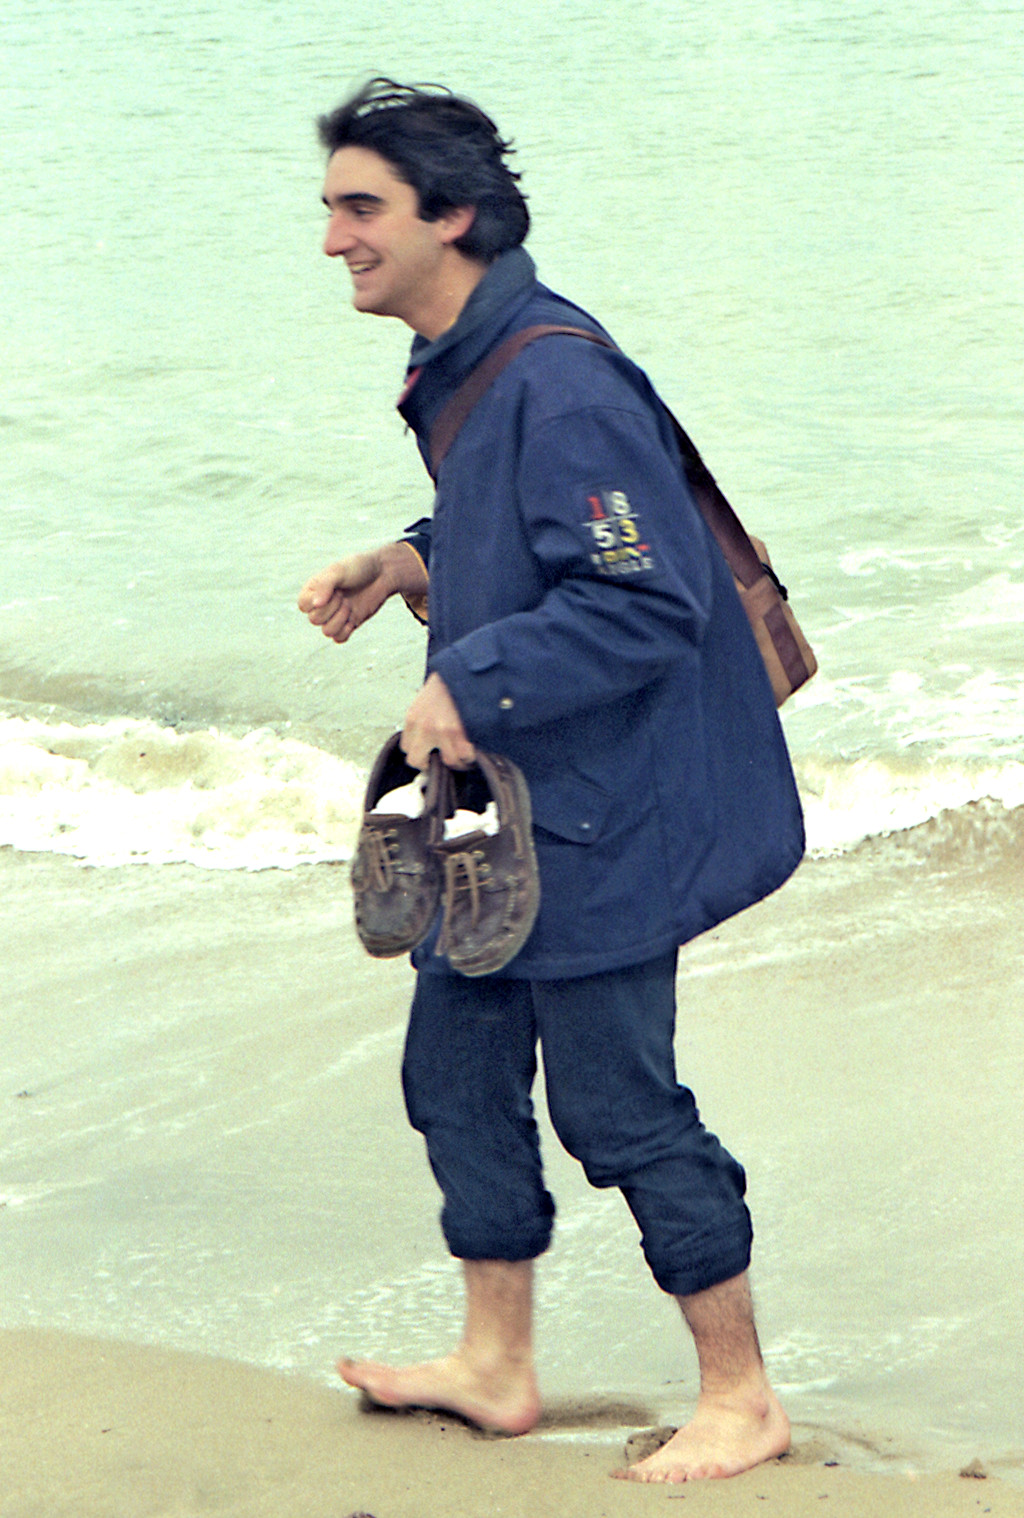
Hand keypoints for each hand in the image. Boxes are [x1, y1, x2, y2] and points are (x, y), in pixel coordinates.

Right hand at [298, 543, 426, 643]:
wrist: (383, 574)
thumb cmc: (359, 568)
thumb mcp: (339, 571)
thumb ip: (325, 585)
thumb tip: (316, 605)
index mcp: (314, 590)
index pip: (303, 606)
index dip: (317, 602)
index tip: (334, 590)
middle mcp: (322, 604)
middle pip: (314, 620)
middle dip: (331, 609)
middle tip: (344, 596)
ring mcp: (335, 615)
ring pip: (327, 632)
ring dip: (340, 620)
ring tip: (349, 605)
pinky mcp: (349, 624)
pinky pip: (339, 638)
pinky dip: (346, 631)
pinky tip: (353, 618)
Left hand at [402, 673, 475, 769]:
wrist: (465, 671)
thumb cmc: (448, 684)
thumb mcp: (425, 700)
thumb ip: (422, 721)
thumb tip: (426, 742)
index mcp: (412, 718)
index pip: (406, 749)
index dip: (420, 752)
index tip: (429, 752)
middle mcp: (424, 727)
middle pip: (417, 761)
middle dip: (430, 763)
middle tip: (441, 758)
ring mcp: (442, 731)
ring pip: (447, 761)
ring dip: (456, 760)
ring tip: (462, 753)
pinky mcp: (461, 732)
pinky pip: (465, 756)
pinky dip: (470, 756)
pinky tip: (473, 749)